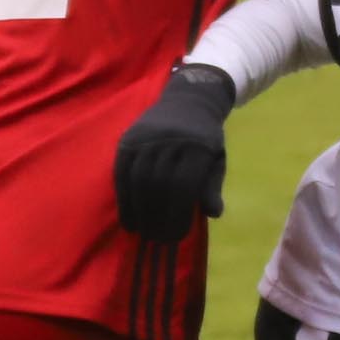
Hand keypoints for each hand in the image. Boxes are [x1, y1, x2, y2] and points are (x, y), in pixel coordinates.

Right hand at [114, 64, 236, 243]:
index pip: (184, 186)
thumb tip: (213, 214)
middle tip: (157, 239)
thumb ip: (212, 186)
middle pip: (159, 185)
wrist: (187, 101)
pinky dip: (124, 199)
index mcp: (198, 147)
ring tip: (143, 233)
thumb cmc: (205, 139)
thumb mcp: (216, 160)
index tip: (176, 236)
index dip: (178, 214)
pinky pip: (122, 173)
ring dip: (139, 212)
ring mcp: (147, 138)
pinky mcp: (128, 140)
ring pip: (139, 181)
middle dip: (157, 217)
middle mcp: (170, 140)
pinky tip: (129, 219)